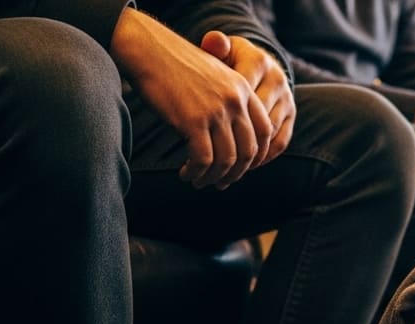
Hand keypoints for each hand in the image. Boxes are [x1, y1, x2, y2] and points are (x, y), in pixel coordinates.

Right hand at [111, 9, 271, 188]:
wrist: (149, 50)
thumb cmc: (176, 66)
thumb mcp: (214, 77)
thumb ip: (229, 101)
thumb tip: (233, 140)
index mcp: (243, 88)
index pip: (265, 131)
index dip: (256, 156)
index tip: (241, 168)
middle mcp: (235, 100)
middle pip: (248, 151)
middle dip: (235, 174)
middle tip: (220, 183)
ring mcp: (216, 111)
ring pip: (226, 160)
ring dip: (213, 177)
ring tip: (199, 181)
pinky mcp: (193, 121)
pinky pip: (204, 160)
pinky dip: (196, 173)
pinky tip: (186, 174)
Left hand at [199, 31, 294, 168]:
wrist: (253, 63)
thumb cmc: (227, 61)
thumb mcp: (221, 51)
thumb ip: (216, 46)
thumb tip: (213, 41)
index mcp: (258, 61)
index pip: (239, 97)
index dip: (220, 120)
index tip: (197, 135)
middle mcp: (277, 80)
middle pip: (255, 120)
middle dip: (232, 145)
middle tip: (209, 164)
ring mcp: (287, 98)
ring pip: (267, 135)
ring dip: (246, 157)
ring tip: (223, 172)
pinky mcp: (291, 114)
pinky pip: (280, 142)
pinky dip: (262, 157)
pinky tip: (241, 167)